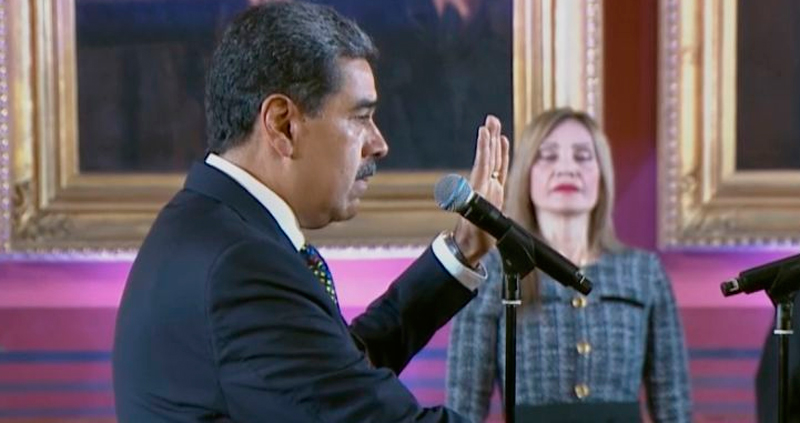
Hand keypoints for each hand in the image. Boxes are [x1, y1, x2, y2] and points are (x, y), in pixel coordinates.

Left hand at [452, 115, 509, 265]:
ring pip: (493, 159)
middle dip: (490, 138)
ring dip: (495, 142)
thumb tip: (463, 199)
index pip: (483, 164)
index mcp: (478, 191)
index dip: (484, 148)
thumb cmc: (473, 238)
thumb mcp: (473, 226)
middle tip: (491, 119)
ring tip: (495, 124)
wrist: (471, 246)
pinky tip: (503, 143)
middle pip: (488, 157)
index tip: (484, 131)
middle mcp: (483, 185)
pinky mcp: (495, 191)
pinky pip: (500, 169)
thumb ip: (471, 211)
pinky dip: (502, 155)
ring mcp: (489, 186)